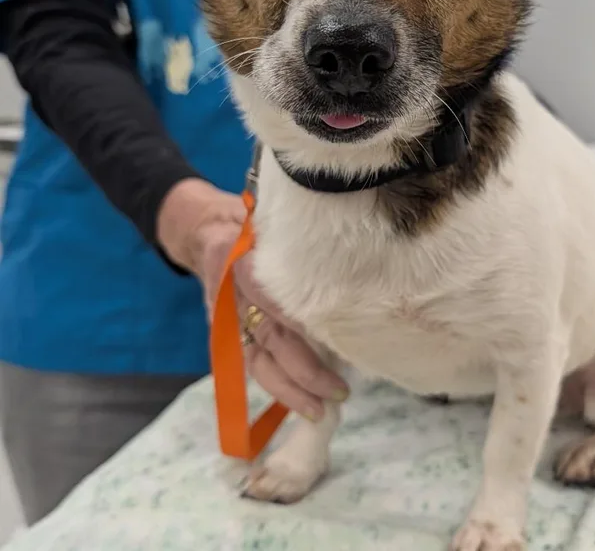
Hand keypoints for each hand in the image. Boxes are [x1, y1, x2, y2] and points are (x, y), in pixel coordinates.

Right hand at [157, 178, 348, 417]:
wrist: (207, 231)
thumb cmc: (251, 226)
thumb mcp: (269, 224)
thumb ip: (294, 246)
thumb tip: (345, 263)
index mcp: (243, 264)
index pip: (276, 300)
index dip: (303, 324)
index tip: (336, 341)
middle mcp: (235, 297)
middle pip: (271, 340)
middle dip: (305, 371)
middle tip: (339, 391)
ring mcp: (228, 320)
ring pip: (259, 362)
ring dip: (290, 391)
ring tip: (321, 410)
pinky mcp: (227, 336)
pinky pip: (253, 365)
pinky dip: (278, 385)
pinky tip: (303, 401)